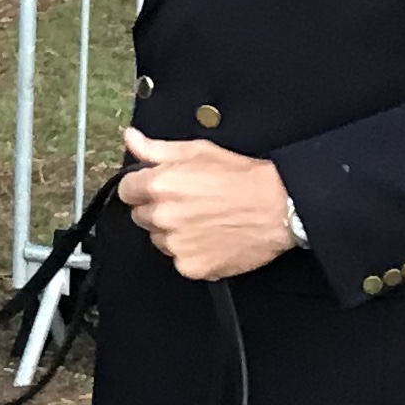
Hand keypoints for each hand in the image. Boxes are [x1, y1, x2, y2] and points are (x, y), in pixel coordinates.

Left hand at [118, 129, 295, 281]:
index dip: (142, 187)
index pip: (126, 190)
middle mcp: (163, 216)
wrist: (278, 208)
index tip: (158, 188)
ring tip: (203, 220)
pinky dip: (191, 252)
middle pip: (141, 216)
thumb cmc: (242, 177)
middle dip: (157, 209)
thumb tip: (132, 138)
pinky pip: (179, 260)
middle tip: (188, 202)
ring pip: (158, 240)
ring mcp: (176, 244)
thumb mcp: (198, 151)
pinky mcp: (191, 266)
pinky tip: (211, 238)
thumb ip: (157, 149)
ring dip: (172, 232)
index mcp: (160, 185)